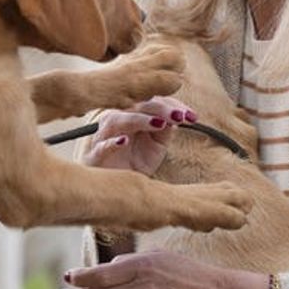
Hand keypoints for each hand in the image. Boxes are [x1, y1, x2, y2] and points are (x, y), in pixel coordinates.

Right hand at [84, 99, 198, 177]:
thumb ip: (167, 128)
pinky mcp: (95, 155)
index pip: (152, 101)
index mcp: (132, 113)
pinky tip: (124, 141)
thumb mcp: (157, 144)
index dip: (173, 106)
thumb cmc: (135, 161)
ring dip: (139, 120)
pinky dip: (112, 142)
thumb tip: (179, 114)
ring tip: (159, 124)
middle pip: (137, 105)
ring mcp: (104, 136)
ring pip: (118, 119)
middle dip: (161, 109)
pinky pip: (102, 146)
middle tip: (180, 117)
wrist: (115, 186)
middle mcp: (117, 119)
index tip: (192, 116)